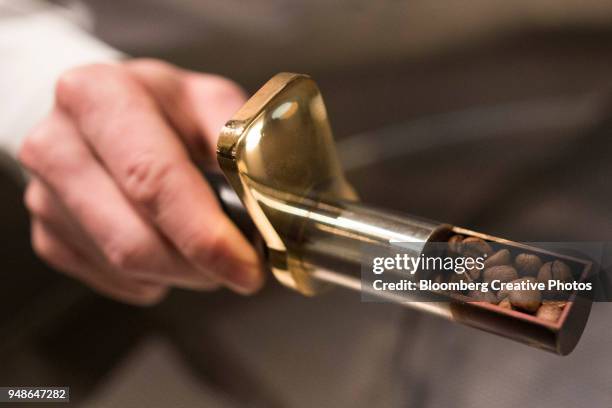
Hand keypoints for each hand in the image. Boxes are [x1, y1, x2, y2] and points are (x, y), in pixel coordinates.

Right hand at [19, 59, 263, 304]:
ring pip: (124, 267)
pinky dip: (154, 277)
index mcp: (99, 96)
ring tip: (206, 250)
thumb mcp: (210, 103)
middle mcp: (56, 143)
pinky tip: (169, 248)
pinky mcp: (46, 233)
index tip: (246, 267)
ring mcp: (43, 193)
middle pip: (133, 238)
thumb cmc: (167, 112)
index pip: (152, 179)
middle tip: (239, 268)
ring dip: (180, 273)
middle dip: (198, 267)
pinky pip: (112, 281)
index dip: (204, 234)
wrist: (112, 117)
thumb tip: (270, 197)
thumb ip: (240, 140)